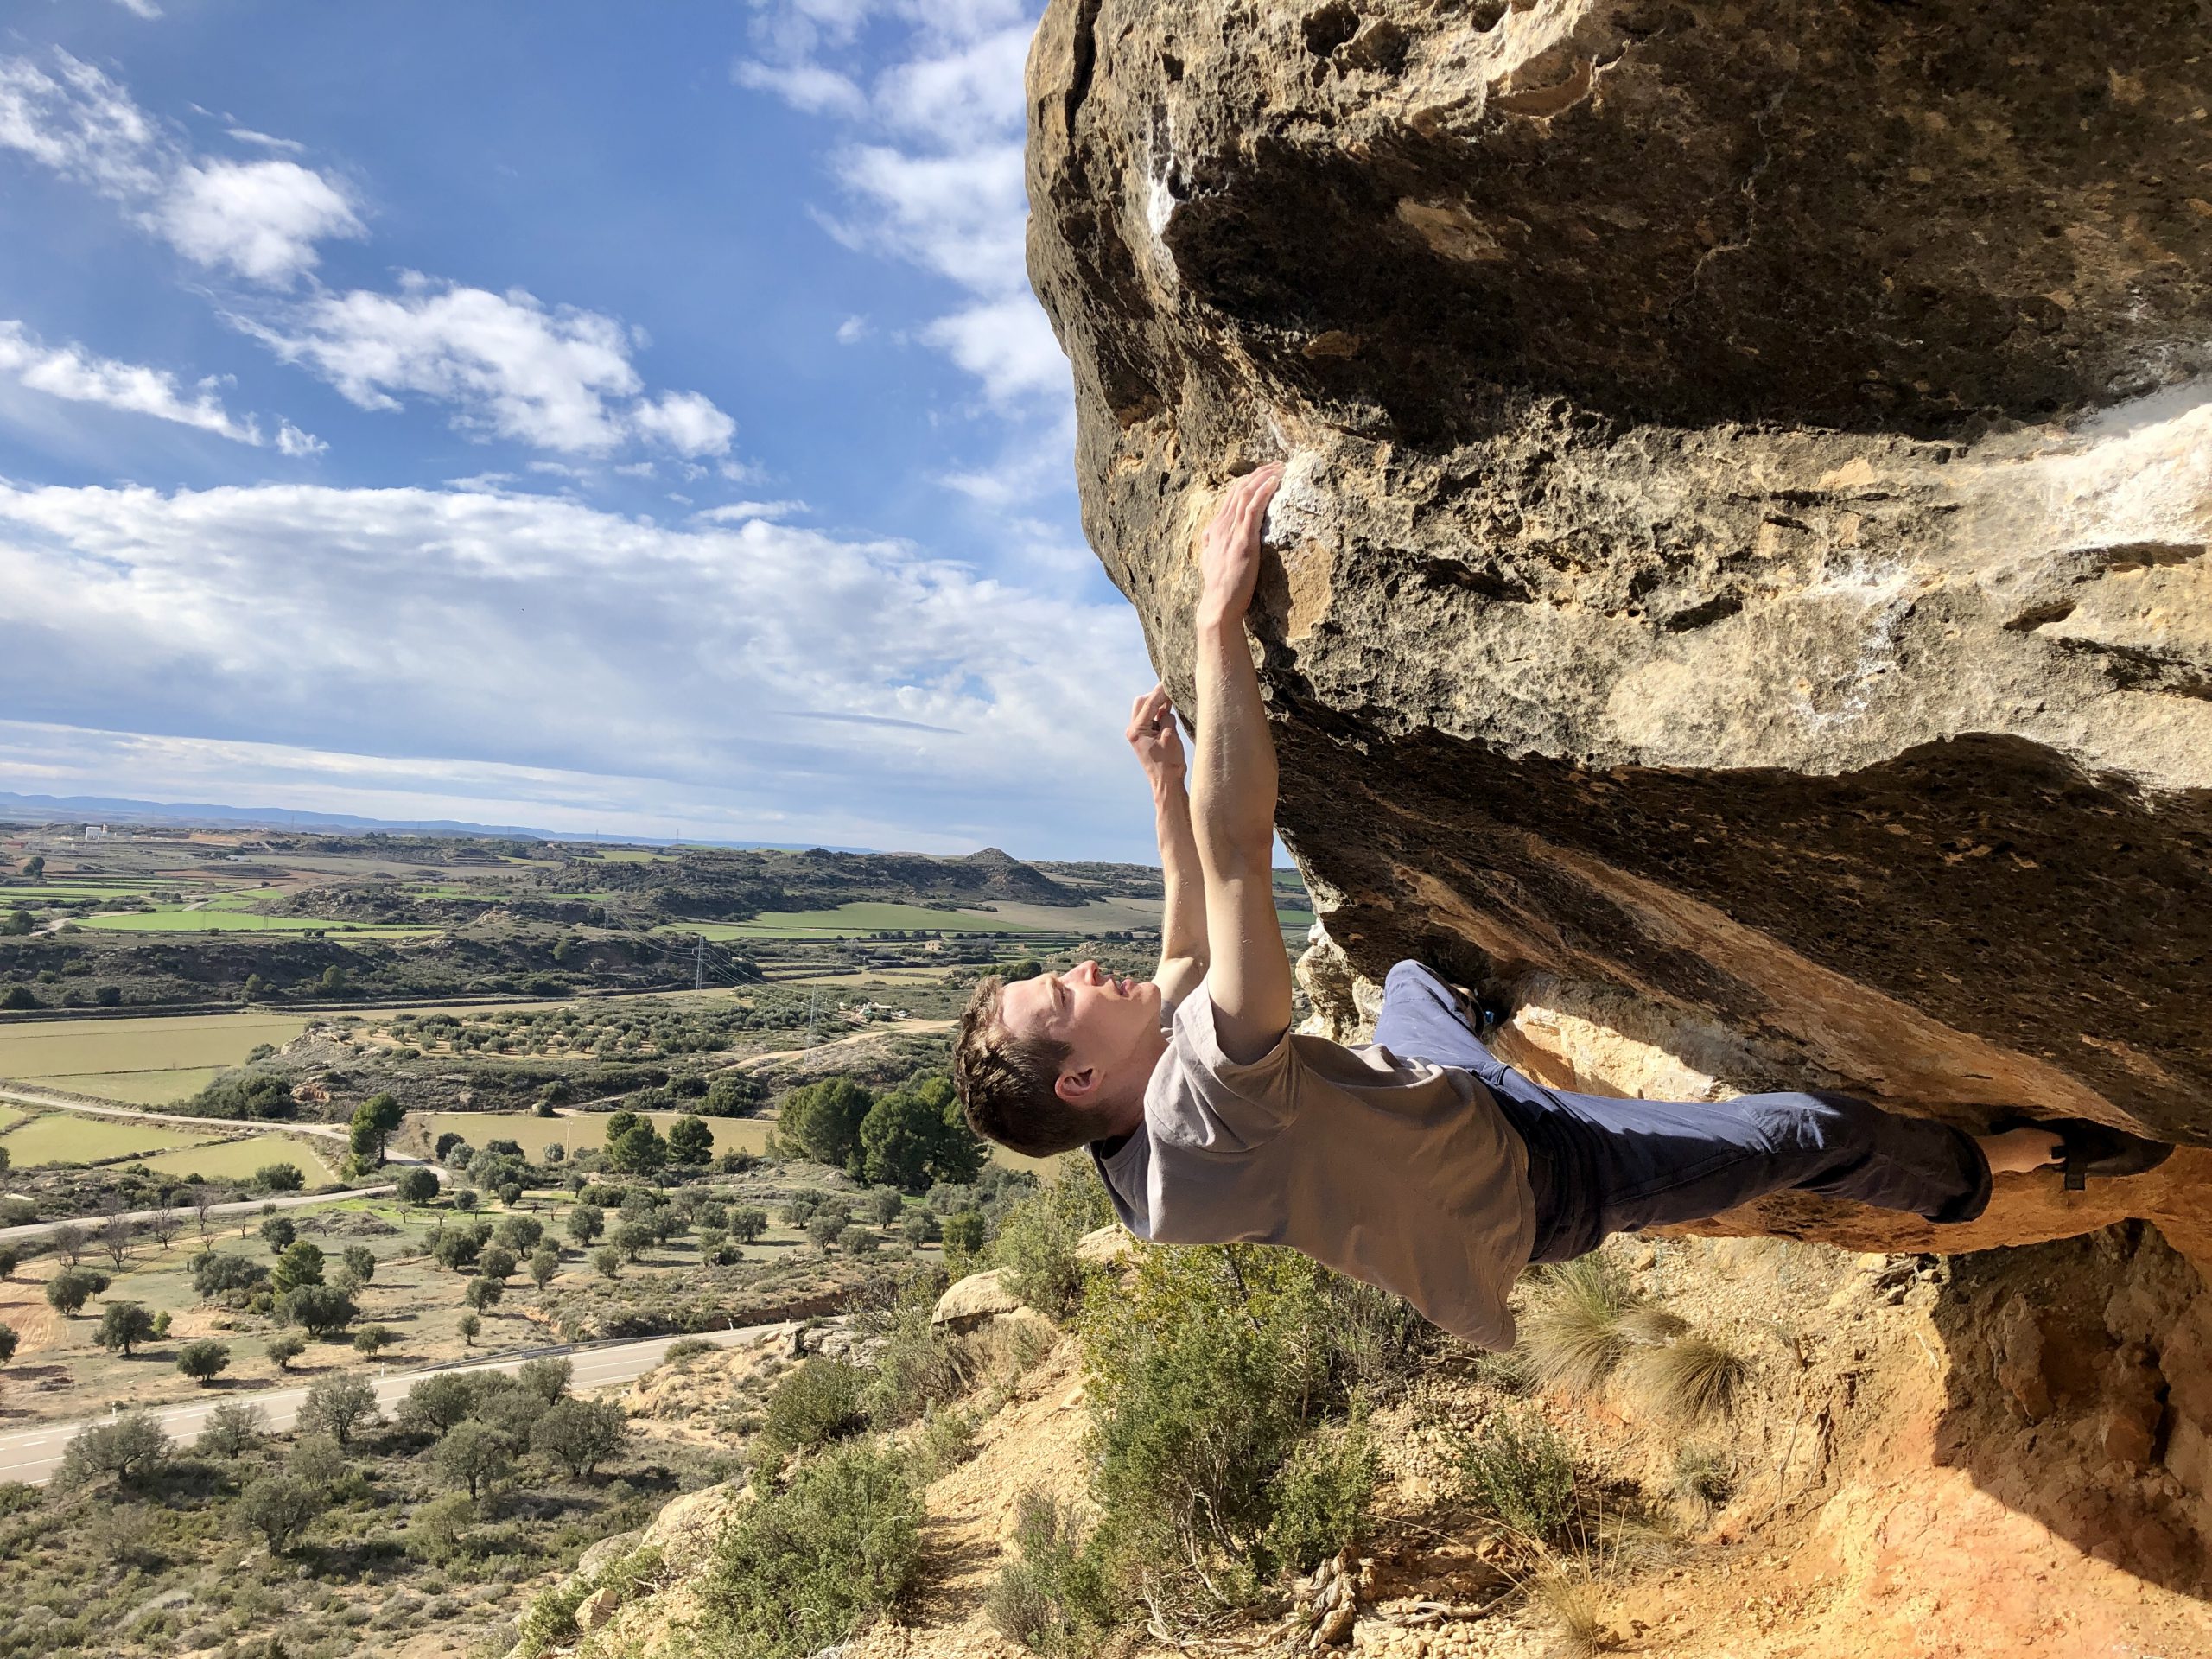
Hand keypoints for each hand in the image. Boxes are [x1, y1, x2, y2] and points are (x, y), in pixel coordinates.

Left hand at [1126, 684, 1185, 781]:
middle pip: (1142, 703)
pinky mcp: (1145, 738)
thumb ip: (1167, 718)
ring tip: (1173, 700)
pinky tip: (1170, 712)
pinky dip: (1159, 714)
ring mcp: (1138, 734)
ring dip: (1158, 705)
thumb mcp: (1171, 737)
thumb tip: (1166, 707)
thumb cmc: (1169, 764)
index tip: (1169, 681)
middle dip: (1156, 696)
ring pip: (1146, 710)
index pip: (1149, 703)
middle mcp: (1133, 731)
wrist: (1166, 784)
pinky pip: (1151, 719)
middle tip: (1171, 691)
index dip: (1160, 691)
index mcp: (1137, 730)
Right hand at [1196, 461, 1283, 628]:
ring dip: (1264, 477)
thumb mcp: (1209, 560)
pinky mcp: (1244, 541)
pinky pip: (1253, 509)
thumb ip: (1211, 545)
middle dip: (1259, 473)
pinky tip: (1274, 482)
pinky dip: (1264, 492)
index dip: (1248, 481)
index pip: (1231, 496)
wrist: (1217, 605)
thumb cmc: (1218, 587)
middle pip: (1240, 489)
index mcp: (1215, 529)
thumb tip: (1209, 536)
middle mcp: (1221, 526)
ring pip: (1246, 494)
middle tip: (1277, 464)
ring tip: (1280, 468)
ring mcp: (1232, 532)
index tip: (1263, 472)